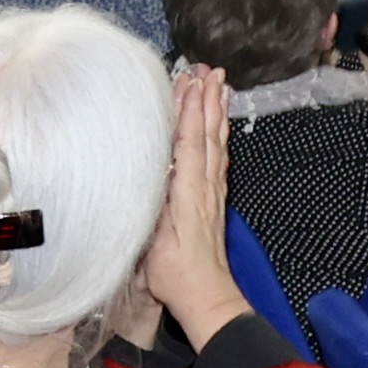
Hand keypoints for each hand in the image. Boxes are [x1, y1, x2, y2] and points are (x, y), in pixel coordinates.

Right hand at [137, 64, 249, 348]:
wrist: (206, 297)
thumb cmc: (174, 276)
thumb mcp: (153, 245)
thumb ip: (152, 208)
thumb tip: (148, 174)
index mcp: (188, 196)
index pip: (190, 145)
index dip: (189, 113)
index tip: (190, 83)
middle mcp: (204, 189)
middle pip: (208, 137)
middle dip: (207, 101)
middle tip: (208, 70)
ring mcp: (212, 193)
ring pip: (217, 144)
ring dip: (216, 112)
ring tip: (218, 85)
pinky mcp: (213, 200)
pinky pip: (218, 158)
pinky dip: (219, 134)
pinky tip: (218, 124)